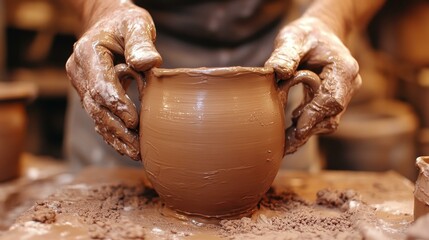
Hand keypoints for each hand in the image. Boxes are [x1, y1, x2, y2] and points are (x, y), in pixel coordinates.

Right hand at [66, 2, 161, 160]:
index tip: (135, 121)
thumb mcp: (136, 24)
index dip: (116, 105)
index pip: (99, 85)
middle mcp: (79, 72)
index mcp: (87, 53)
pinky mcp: (90, 95)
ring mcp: (82, 85)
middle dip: (117, 129)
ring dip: (116, 137)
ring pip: (96, 116)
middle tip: (138, 147)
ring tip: (136, 153)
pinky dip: (112, 134)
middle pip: (96, 106)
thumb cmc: (125, 24)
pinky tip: (126, 148)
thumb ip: (141, 42)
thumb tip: (148, 63)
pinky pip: (99, 117)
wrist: (109, 24)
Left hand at [265, 17, 360, 153]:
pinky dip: (306, 125)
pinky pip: (322, 118)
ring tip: (284, 141)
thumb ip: (285, 54)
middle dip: (308, 130)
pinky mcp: (332, 100)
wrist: (320, 33)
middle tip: (285, 145)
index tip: (297, 127)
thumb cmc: (307, 35)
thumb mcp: (293, 38)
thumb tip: (276, 72)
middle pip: (332, 115)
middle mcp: (348, 85)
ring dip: (306, 131)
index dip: (315, 115)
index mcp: (343, 69)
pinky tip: (289, 131)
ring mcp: (343, 94)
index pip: (333, 99)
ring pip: (328, 121)